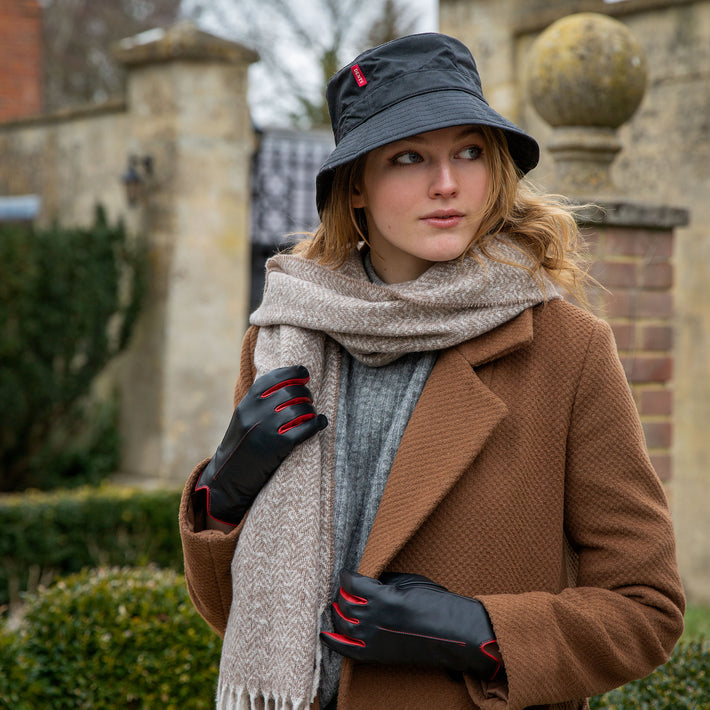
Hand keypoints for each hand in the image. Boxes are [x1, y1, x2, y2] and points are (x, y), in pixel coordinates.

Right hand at [196, 365, 327, 526]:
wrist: (227, 478)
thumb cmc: (240, 444)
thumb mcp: (243, 416)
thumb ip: (261, 400)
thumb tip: (289, 381)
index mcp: (247, 402)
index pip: (275, 377)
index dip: (294, 372)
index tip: (305, 374)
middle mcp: (256, 412)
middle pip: (292, 392)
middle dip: (305, 394)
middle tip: (308, 401)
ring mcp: (267, 429)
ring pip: (301, 409)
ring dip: (311, 411)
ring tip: (311, 415)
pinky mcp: (278, 446)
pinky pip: (305, 428)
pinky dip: (317, 423)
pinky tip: (320, 423)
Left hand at [321, 570, 502, 680]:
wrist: (453, 633)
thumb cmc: (436, 603)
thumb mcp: (410, 581)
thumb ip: (385, 580)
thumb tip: (369, 577)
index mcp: (382, 598)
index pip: (352, 583)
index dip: (347, 576)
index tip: (347, 573)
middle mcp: (374, 619)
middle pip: (344, 603)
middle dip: (341, 593)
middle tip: (343, 588)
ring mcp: (374, 639)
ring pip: (342, 623)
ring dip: (337, 612)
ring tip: (338, 604)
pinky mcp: (378, 654)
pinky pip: (348, 650)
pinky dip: (333, 641)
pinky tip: (325, 633)